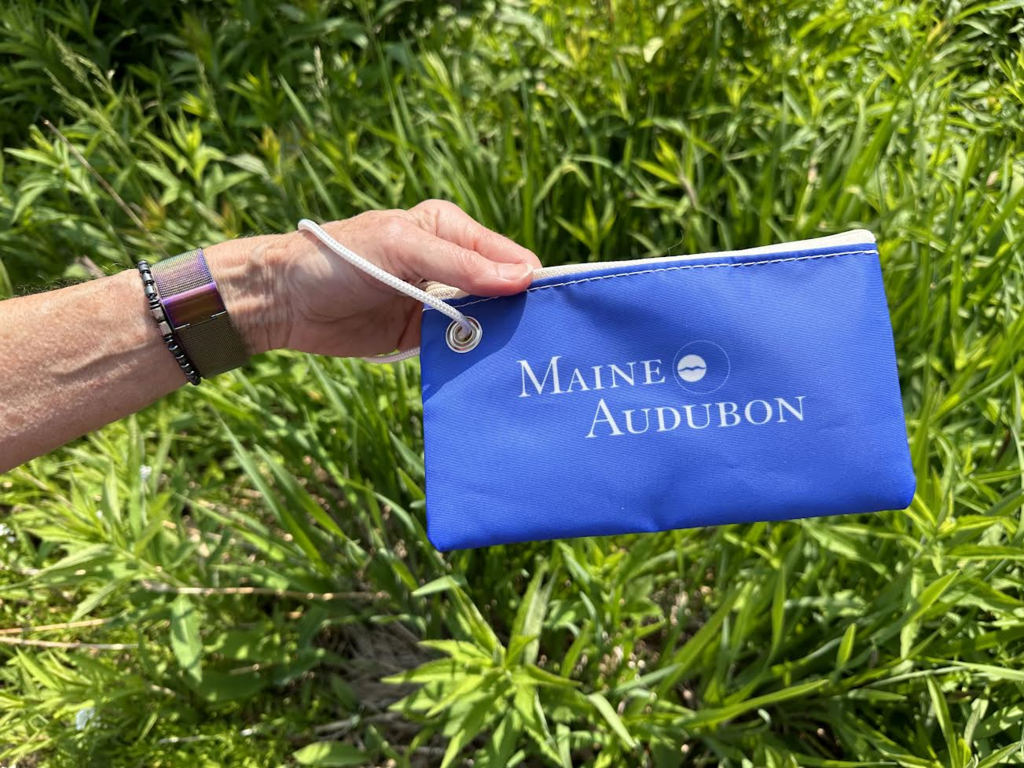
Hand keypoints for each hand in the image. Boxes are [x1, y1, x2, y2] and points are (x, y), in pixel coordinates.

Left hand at [209, 200, 539, 357]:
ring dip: (500, 340)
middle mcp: (452, 265)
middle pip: (504, 293)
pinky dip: (474, 358)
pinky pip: (460, 347)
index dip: (533, 282)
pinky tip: (494, 373)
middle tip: (547, 345)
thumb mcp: (402, 248)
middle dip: (522, 315)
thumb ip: (461, 264)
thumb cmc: (338, 258)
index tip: (557, 311)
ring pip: (486, 323)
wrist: (284, 300)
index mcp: (452, 230)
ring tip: (526, 363)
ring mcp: (439, 302)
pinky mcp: (423, 335)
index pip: (510, 257)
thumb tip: (524, 278)